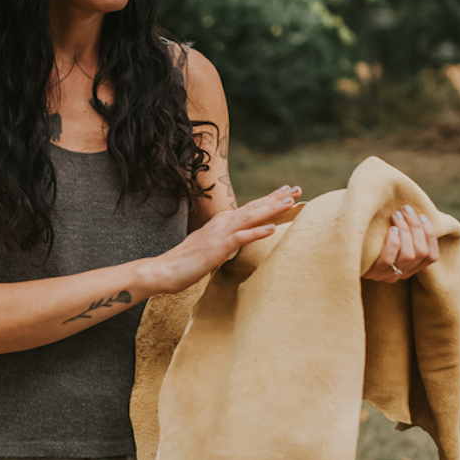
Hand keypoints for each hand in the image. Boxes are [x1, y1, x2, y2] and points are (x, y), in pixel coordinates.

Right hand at [149, 184, 301, 293]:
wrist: (163, 271)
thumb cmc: (183, 263)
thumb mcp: (207, 249)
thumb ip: (222, 243)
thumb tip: (234, 242)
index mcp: (219, 224)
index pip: (247, 209)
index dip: (267, 200)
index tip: (284, 191)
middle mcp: (220, 225)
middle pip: (252, 208)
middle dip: (275, 198)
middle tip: (296, 189)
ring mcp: (218, 235)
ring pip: (249, 217)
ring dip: (270, 208)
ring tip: (289, 201)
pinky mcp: (216, 248)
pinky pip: (240, 238)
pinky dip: (257, 232)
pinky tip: (272, 228)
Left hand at [363, 205, 439, 282]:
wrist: (343, 254)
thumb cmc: (368, 240)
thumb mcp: (388, 238)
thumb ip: (404, 232)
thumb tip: (415, 213)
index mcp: (409, 268)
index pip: (432, 256)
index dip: (430, 235)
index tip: (422, 216)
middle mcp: (400, 275)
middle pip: (421, 252)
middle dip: (416, 227)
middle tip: (406, 210)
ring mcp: (386, 276)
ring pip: (408, 255)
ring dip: (405, 231)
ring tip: (396, 215)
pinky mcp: (372, 273)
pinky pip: (388, 259)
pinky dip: (393, 242)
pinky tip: (390, 229)